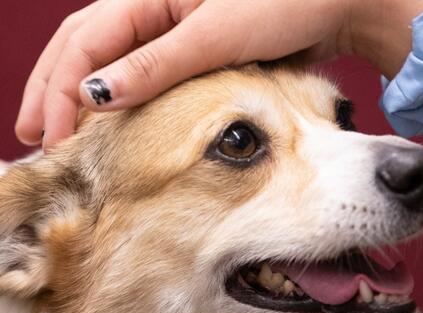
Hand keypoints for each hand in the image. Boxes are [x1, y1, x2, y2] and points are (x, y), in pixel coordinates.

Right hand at [16, 0, 368, 148]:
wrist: (336, 3)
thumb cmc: (285, 6)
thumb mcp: (216, 35)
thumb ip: (156, 63)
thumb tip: (96, 94)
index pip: (85, 43)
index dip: (59, 89)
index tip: (48, 136)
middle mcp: (153, 5)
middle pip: (84, 47)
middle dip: (55, 90)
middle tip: (33, 136)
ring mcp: (171, 25)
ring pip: (110, 58)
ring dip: (82, 93)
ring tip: (61, 130)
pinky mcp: (192, 44)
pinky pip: (143, 69)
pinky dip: (121, 94)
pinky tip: (112, 118)